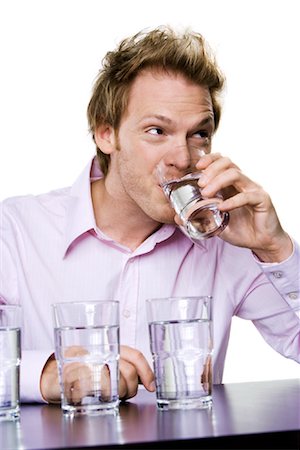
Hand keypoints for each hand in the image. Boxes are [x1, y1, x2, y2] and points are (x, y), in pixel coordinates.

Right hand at [40, 345, 154, 403]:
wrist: (54, 374)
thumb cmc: (85, 371)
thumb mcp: (107, 366)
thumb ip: (126, 369)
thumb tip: (148, 380)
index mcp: (111, 348)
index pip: (135, 356)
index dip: (147, 371)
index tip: (151, 386)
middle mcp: (99, 353)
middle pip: (127, 372)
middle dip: (131, 388)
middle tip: (125, 394)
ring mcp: (84, 364)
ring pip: (112, 383)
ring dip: (115, 395)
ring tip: (109, 395)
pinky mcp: (70, 376)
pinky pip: (90, 390)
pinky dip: (93, 396)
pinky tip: (93, 395)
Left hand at [195, 153, 292, 261]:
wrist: (262, 243)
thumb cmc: (240, 230)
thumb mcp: (215, 223)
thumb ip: (199, 218)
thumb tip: (178, 217)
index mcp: (232, 184)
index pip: (222, 161)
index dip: (210, 159)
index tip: (198, 166)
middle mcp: (243, 183)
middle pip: (228, 163)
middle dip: (211, 170)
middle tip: (200, 185)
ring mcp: (254, 189)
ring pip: (236, 174)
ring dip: (218, 182)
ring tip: (206, 194)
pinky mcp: (263, 200)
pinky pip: (247, 196)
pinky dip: (232, 201)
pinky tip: (222, 208)